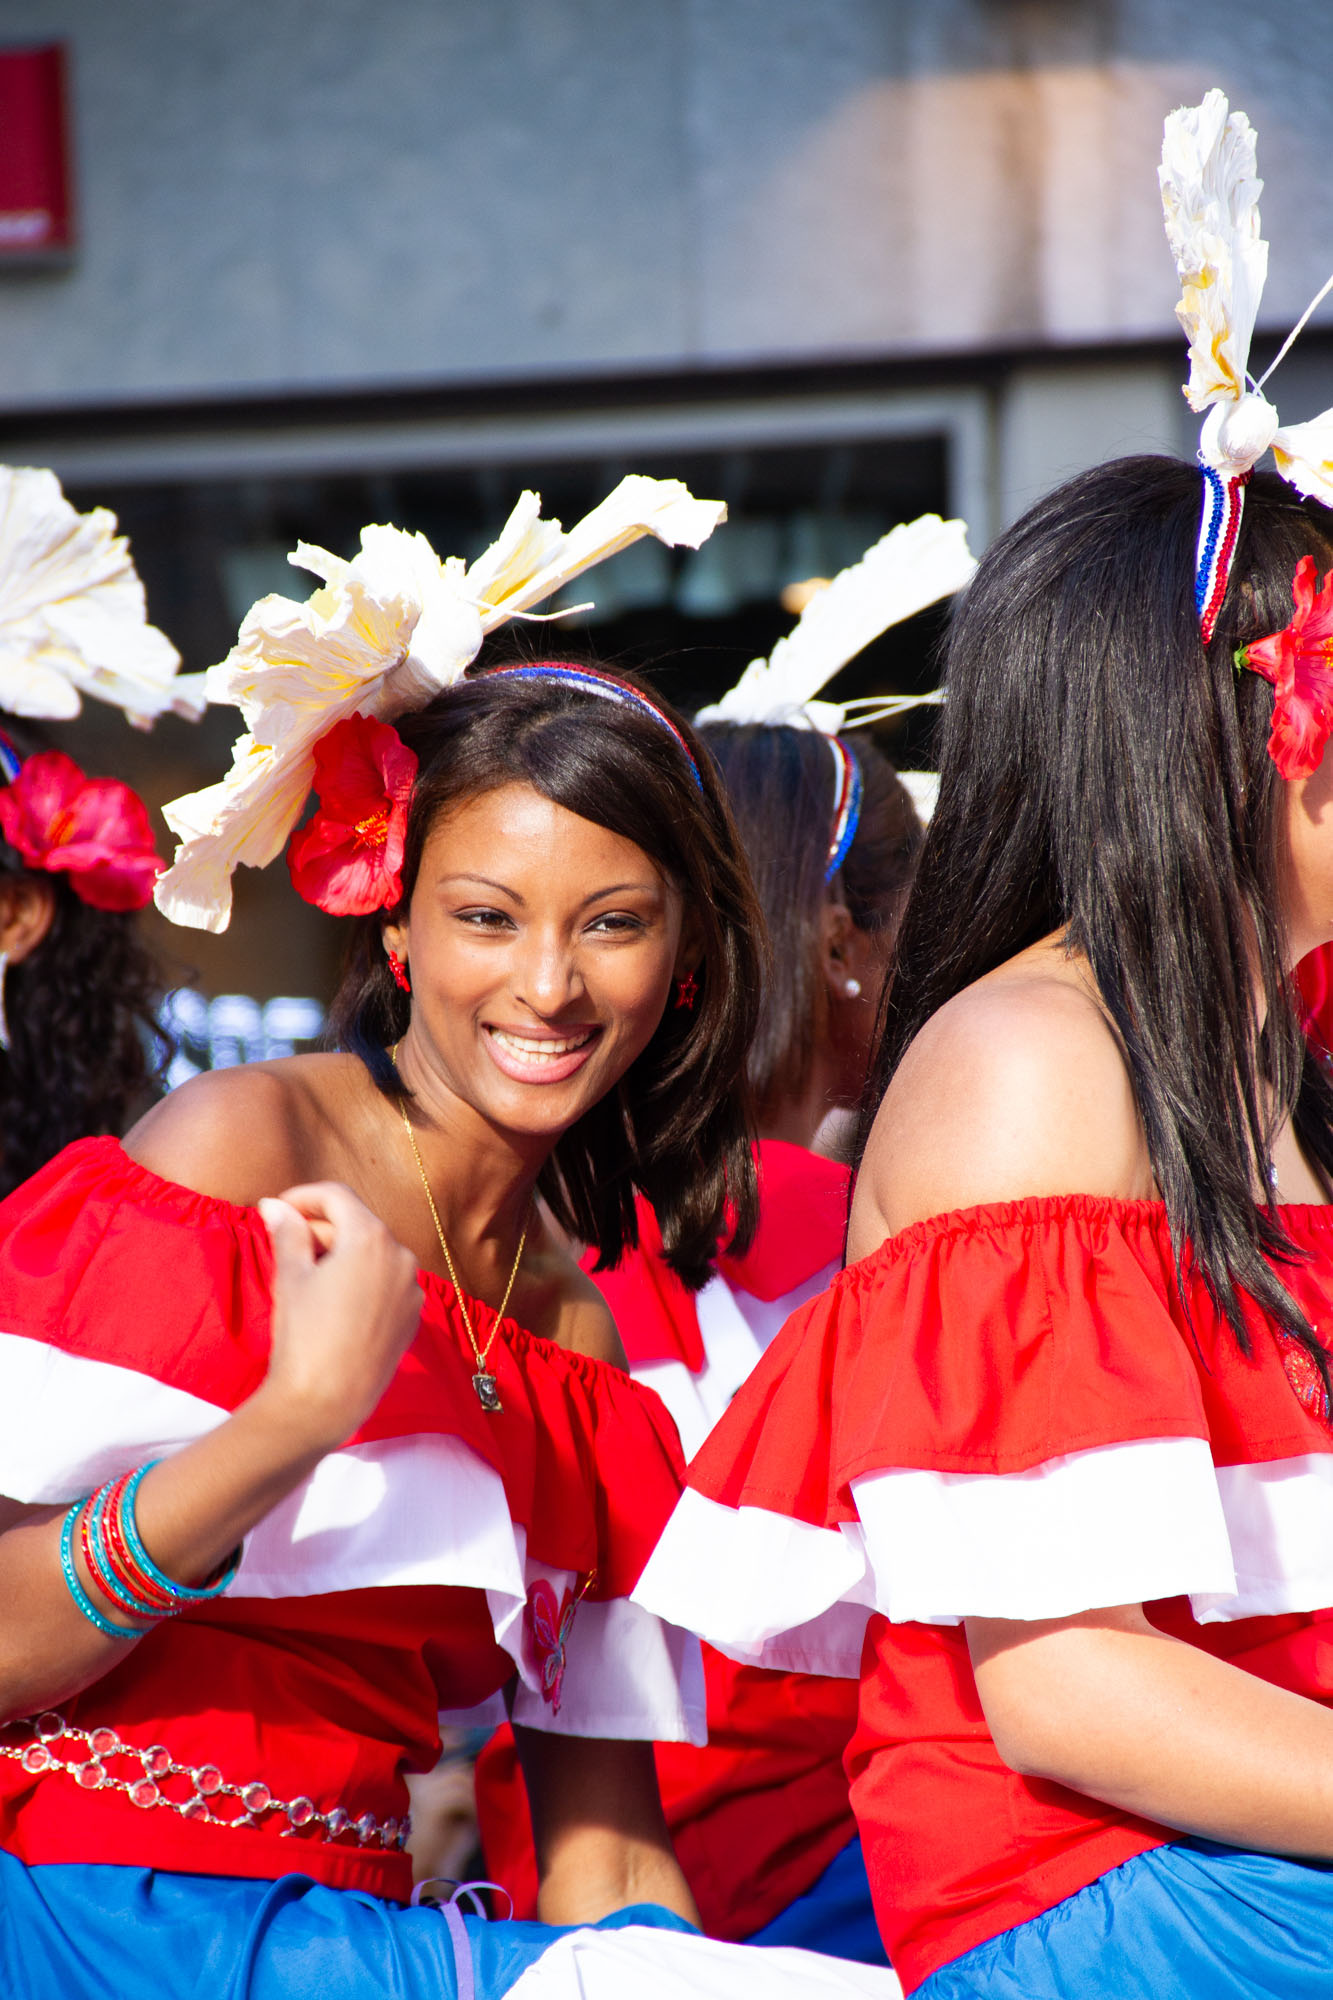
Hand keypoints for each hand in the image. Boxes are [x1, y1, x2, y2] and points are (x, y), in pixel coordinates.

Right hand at [256, 1182, 421, 1449]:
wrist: (326, 1401)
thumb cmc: (304, 1335)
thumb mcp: (291, 1277)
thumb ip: (287, 1233)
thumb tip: (274, 1206)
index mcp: (372, 1238)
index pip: (337, 1196)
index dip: (304, 1197)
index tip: (279, 1209)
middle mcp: (401, 1256)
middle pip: (358, 1224)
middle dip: (322, 1227)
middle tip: (285, 1241)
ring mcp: (412, 1288)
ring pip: (374, 1254)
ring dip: (342, 1252)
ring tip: (307, 1270)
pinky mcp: (412, 1316)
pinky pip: (386, 1282)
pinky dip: (362, 1278)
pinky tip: (334, 1297)